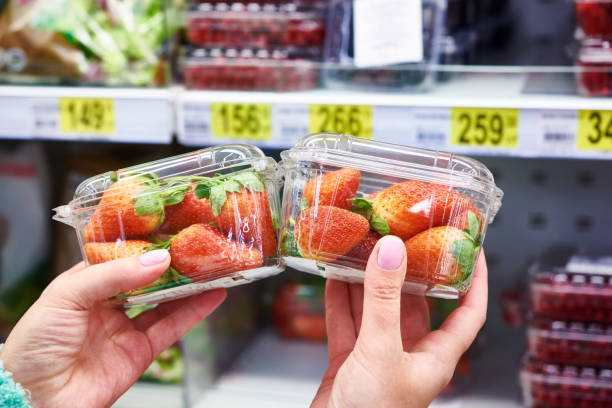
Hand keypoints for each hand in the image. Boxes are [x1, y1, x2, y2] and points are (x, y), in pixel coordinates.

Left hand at [0, 249, 225, 407]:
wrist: (35, 399)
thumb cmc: (34, 344)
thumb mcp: (67, 295)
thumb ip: (115, 275)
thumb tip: (159, 260)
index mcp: (86, 284)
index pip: (121, 257)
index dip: (146, 243)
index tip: (171, 227)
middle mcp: (108, 304)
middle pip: (148, 278)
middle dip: (173, 263)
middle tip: (199, 244)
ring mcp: (126, 328)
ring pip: (166, 301)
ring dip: (191, 285)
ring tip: (215, 266)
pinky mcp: (141, 352)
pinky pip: (172, 328)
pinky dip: (195, 312)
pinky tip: (213, 296)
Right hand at [312, 236, 487, 407]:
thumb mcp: (382, 351)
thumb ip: (384, 301)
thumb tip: (391, 252)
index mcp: (435, 357)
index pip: (467, 312)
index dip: (475, 280)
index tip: (471, 248)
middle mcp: (410, 353)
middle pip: (415, 302)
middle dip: (408, 270)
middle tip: (401, 237)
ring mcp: (379, 357)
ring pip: (377, 309)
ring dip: (368, 281)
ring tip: (363, 249)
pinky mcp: (350, 360)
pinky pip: (347, 322)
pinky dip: (340, 300)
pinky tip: (334, 276)